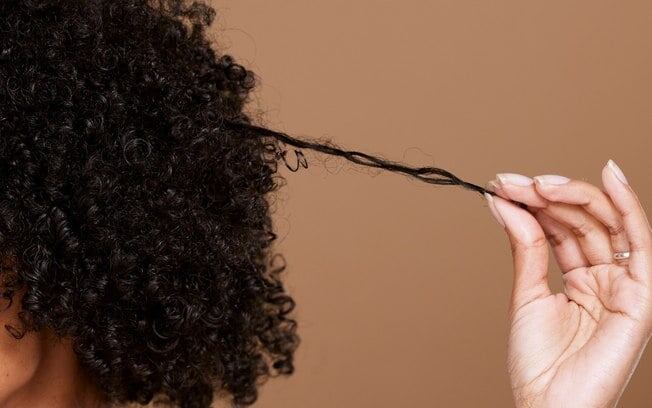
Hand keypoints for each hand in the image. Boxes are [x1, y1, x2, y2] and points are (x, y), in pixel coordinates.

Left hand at [485, 160, 651, 407]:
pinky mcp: (641, 296)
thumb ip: (525, 245)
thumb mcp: (526, 293)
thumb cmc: (538, 363)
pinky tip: (609, 174)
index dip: (533, 203)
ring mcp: (625, 285)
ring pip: (606, 223)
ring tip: (535, 184)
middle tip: (511, 183)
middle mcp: (606, 279)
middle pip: (582, 220)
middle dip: (546, 196)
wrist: (548, 406)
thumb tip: (503, 202)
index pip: (561, 228)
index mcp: (581, 281)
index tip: (501, 185)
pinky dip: (627, 205)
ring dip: (571, 195)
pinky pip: (641, 242)